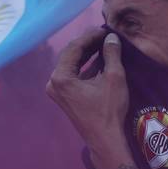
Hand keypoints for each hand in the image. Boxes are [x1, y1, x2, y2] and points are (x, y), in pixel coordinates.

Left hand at [46, 29, 128, 156]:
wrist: (105, 139)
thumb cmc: (109, 110)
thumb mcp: (113, 78)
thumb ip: (111, 54)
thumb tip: (111, 37)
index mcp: (60, 77)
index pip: (74, 48)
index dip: (90, 37)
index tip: (104, 30)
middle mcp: (54, 82)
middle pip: (71, 55)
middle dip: (88, 44)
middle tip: (105, 35)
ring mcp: (57, 91)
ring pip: (72, 65)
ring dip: (87, 54)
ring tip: (104, 44)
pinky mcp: (64, 97)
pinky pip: (74, 76)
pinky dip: (85, 67)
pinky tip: (99, 59)